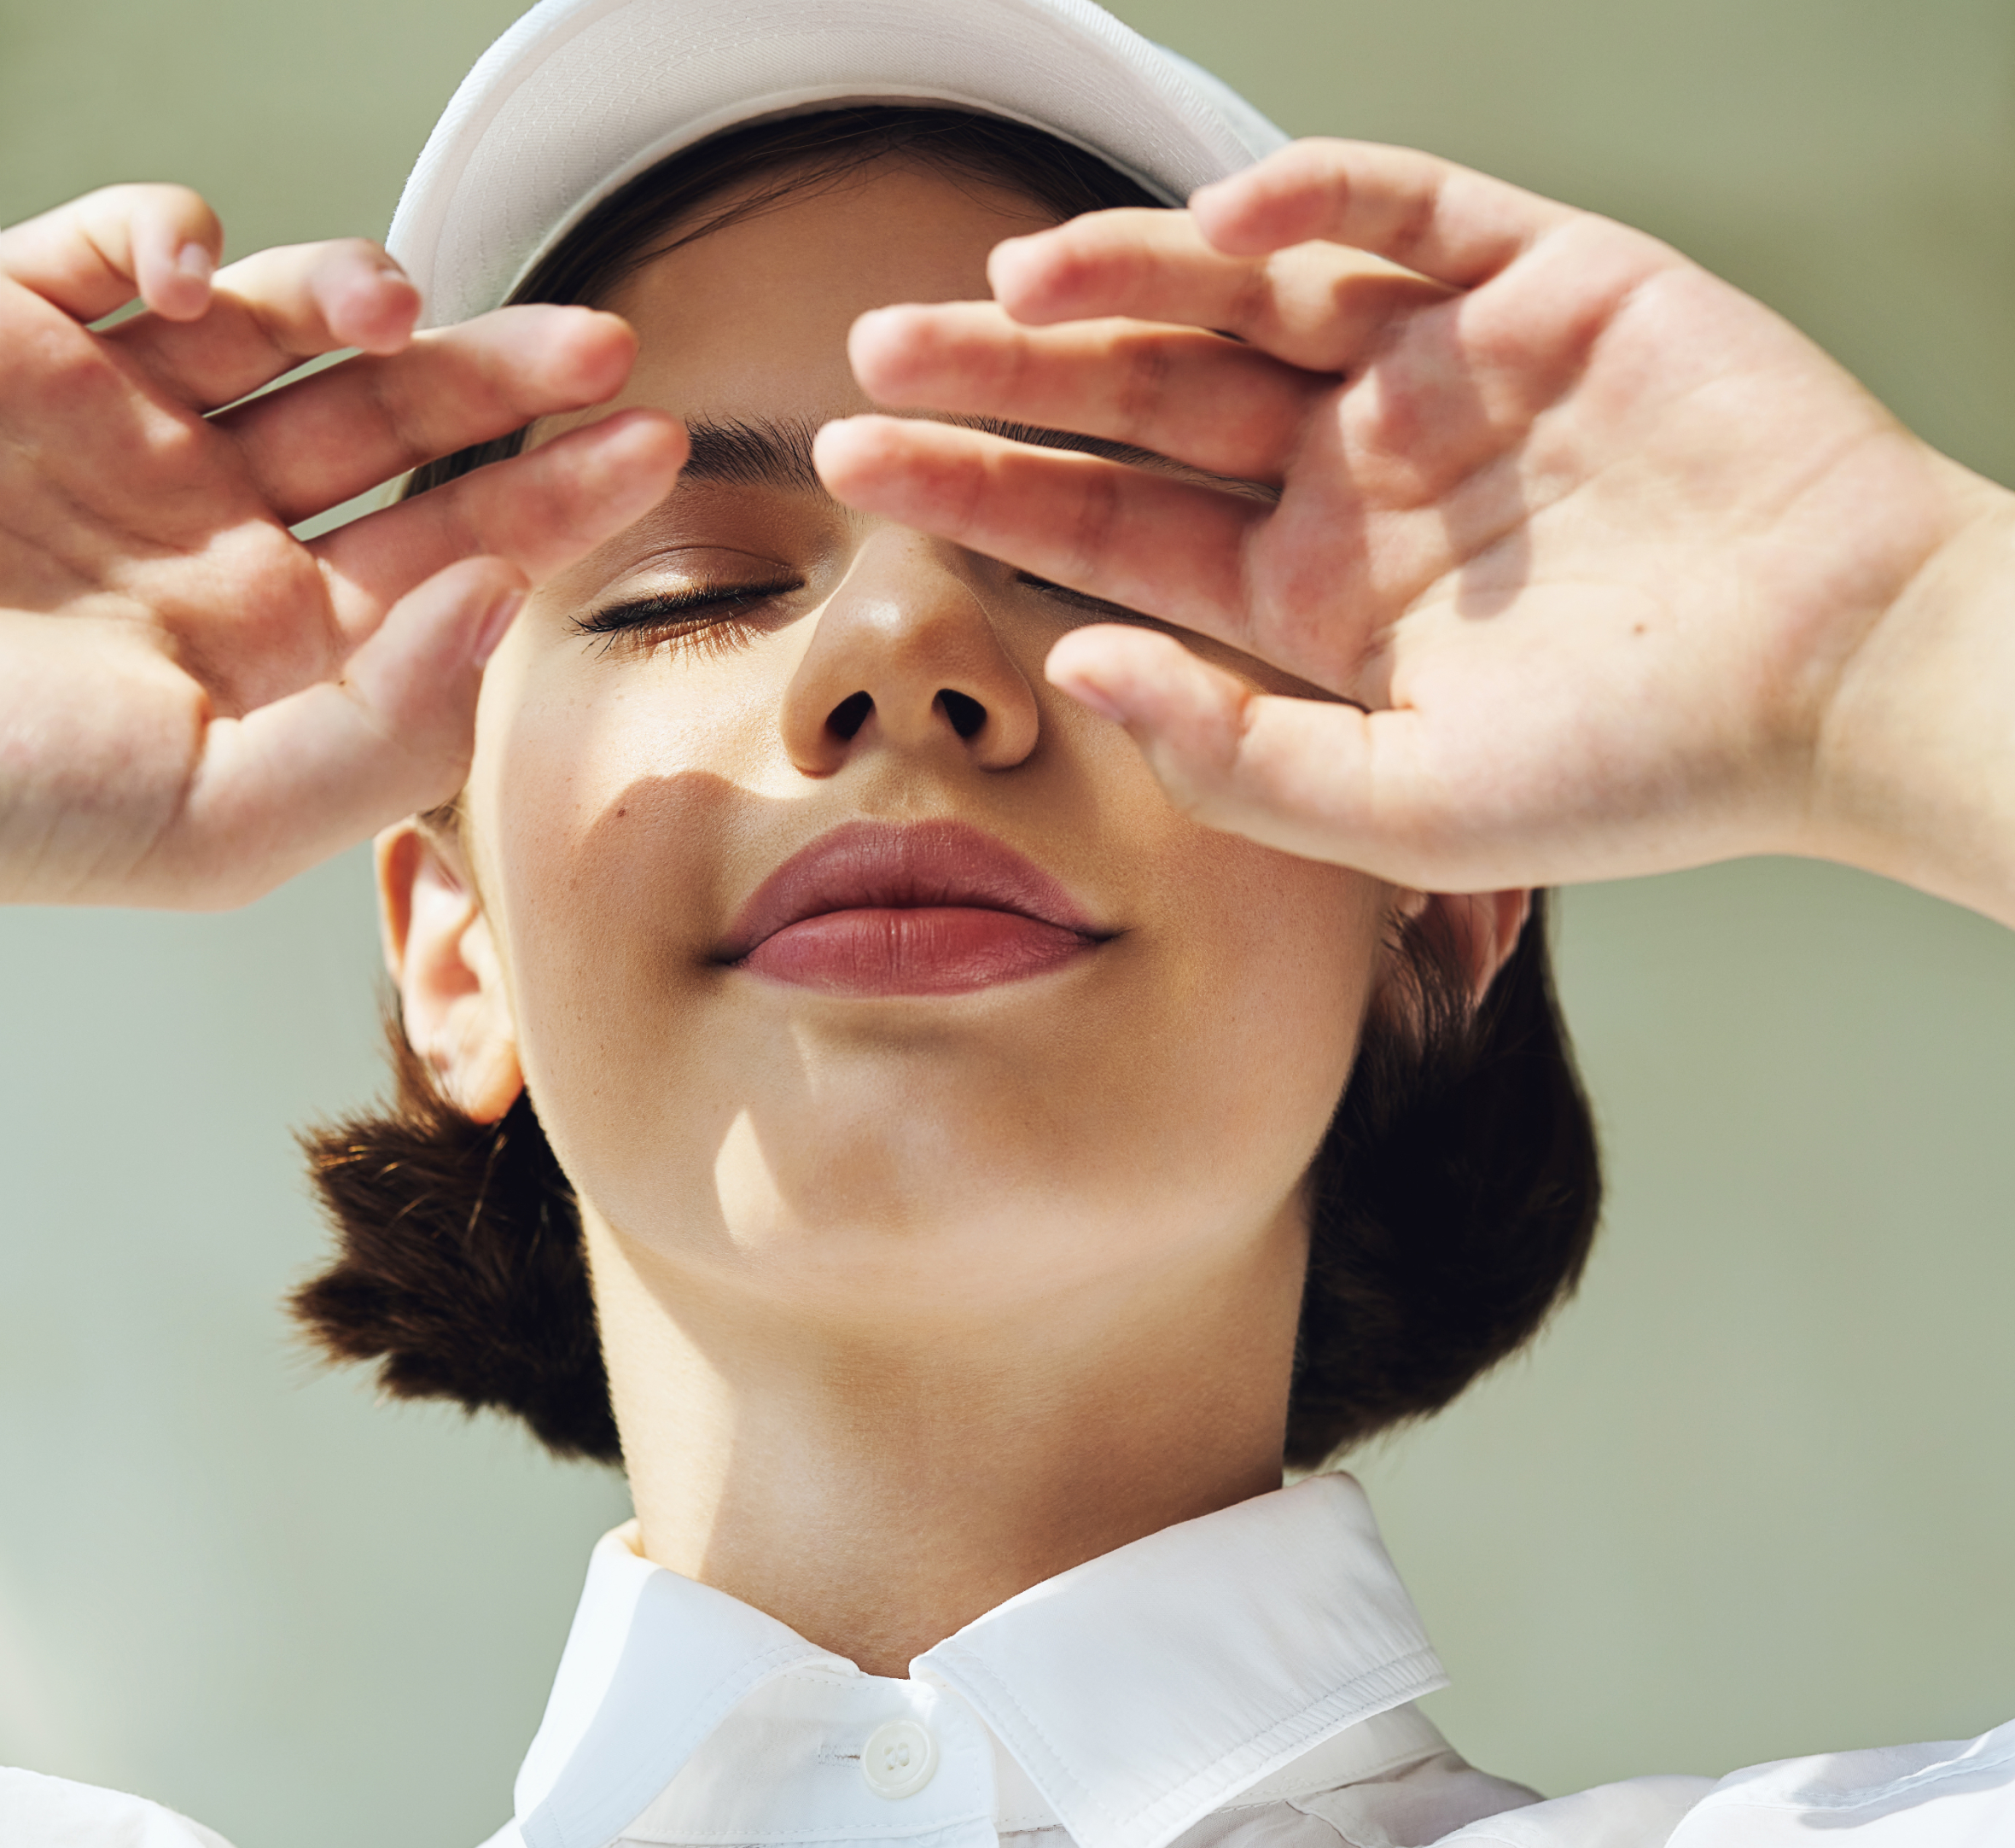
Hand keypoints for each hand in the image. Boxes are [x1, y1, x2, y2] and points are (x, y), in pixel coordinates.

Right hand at [0, 184, 684, 908]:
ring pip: (281, 330)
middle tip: (604, 350)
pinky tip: (200, 275)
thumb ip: (383, 735)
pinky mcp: (9, 338)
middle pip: (397, 431)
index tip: (651, 449)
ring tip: (396, 308)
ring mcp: (114, 428)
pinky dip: (168, 239)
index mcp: (274, 643)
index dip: (554, 499)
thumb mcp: (211, 825)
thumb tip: (505, 608)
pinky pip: (111, 253)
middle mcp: (212, 530)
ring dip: (357, 297)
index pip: (449, 554)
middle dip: (504, 387)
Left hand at [816, 140, 2014, 918]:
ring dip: (1124, 273)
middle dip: (1009, 372)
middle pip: (1141, 397)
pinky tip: (1218, 212)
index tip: (854, 459)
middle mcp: (1349, 473)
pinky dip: (1313, 193)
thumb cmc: (1636, 771)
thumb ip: (1233, 755)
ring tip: (1011, 279)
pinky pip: (1402, 210)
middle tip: (876, 349)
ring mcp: (1437, 372)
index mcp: (1303, 597)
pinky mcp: (1541, 283)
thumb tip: (1072, 671)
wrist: (1840, 686)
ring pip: (1242, 289)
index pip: (1105, 527)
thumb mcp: (1406, 810)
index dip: (980, 486)